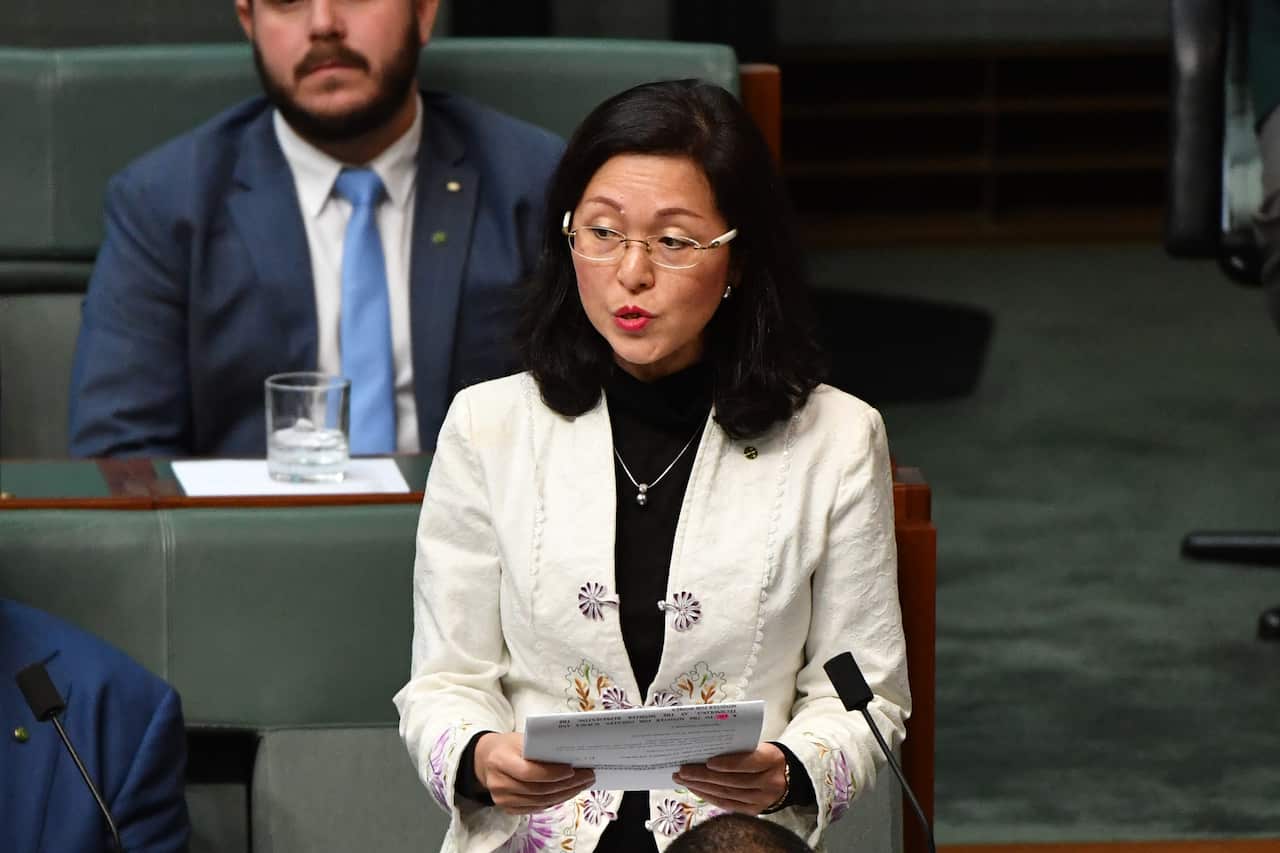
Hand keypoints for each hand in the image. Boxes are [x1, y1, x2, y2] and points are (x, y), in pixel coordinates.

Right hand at [474, 732, 595, 814]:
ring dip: (565, 794)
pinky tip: (568, 792)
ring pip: (540, 801)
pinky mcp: (508, 808)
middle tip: (587, 776)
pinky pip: (536, 808)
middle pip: (538, 789)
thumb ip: (540, 747)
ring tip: (583, 784)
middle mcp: (499, 783)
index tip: (573, 769)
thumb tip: (571, 753)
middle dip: (567, 784)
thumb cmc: (508, 746)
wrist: (486, 759)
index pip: (529, 772)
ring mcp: (502, 799)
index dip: (552, 773)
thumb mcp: (520, 739)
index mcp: (500, 760)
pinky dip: (555, 801)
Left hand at [673, 743, 787, 813]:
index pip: (749, 763)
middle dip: (704, 776)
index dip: (728, 763)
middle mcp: (769, 782)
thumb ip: (738, 749)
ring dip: (702, 787)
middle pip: (733, 781)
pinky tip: (696, 789)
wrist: (786, 775)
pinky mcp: (754, 810)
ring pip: (728, 794)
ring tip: (684, 779)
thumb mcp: (758, 747)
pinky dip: (709, 797)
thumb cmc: (765, 756)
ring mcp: (762, 800)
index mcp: (771, 760)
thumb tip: (705, 751)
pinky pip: (728, 805)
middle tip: (683, 770)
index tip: (708, 761)